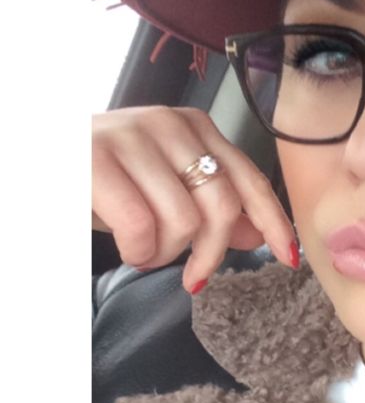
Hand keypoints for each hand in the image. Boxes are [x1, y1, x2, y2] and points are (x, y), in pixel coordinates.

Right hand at [92, 106, 296, 291]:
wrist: (38, 157)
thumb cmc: (103, 176)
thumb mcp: (162, 187)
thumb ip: (210, 203)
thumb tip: (256, 232)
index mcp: (194, 128)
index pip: (249, 178)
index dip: (273, 222)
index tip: (287, 257)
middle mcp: (169, 125)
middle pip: (221, 206)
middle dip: (209, 254)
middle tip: (192, 276)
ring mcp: (132, 138)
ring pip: (184, 221)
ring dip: (165, 254)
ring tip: (143, 251)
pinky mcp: (97, 161)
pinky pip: (142, 227)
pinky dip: (138, 251)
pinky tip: (127, 248)